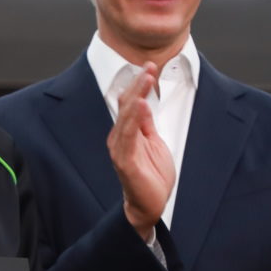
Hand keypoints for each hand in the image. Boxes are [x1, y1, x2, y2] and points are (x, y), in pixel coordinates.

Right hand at [107, 64, 174, 241]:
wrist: (150, 204)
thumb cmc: (151, 175)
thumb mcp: (152, 142)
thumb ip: (145, 123)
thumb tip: (143, 101)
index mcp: (125, 132)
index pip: (129, 102)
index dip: (139, 84)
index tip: (150, 66)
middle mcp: (118, 138)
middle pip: (126, 105)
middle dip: (138, 85)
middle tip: (149, 67)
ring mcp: (120, 149)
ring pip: (126, 117)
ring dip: (137, 96)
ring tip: (146, 79)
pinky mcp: (125, 161)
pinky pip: (129, 136)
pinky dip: (134, 119)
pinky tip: (141, 105)